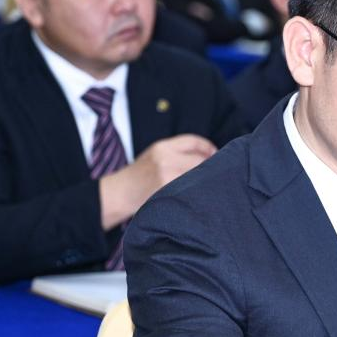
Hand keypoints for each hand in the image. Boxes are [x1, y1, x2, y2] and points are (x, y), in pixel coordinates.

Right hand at [98, 134, 216, 228]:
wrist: (120, 194)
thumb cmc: (140, 176)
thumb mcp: (155, 155)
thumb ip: (178, 152)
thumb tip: (210, 155)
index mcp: (162, 147)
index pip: (194, 141)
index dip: (208, 147)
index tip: (216, 154)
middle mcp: (166, 159)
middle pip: (200, 159)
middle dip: (211, 165)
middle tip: (217, 172)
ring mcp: (168, 177)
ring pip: (199, 175)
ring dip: (207, 179)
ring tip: (210, 184)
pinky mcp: (169, 193)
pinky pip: (192, 190)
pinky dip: (198, 191)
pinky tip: (200, 195)